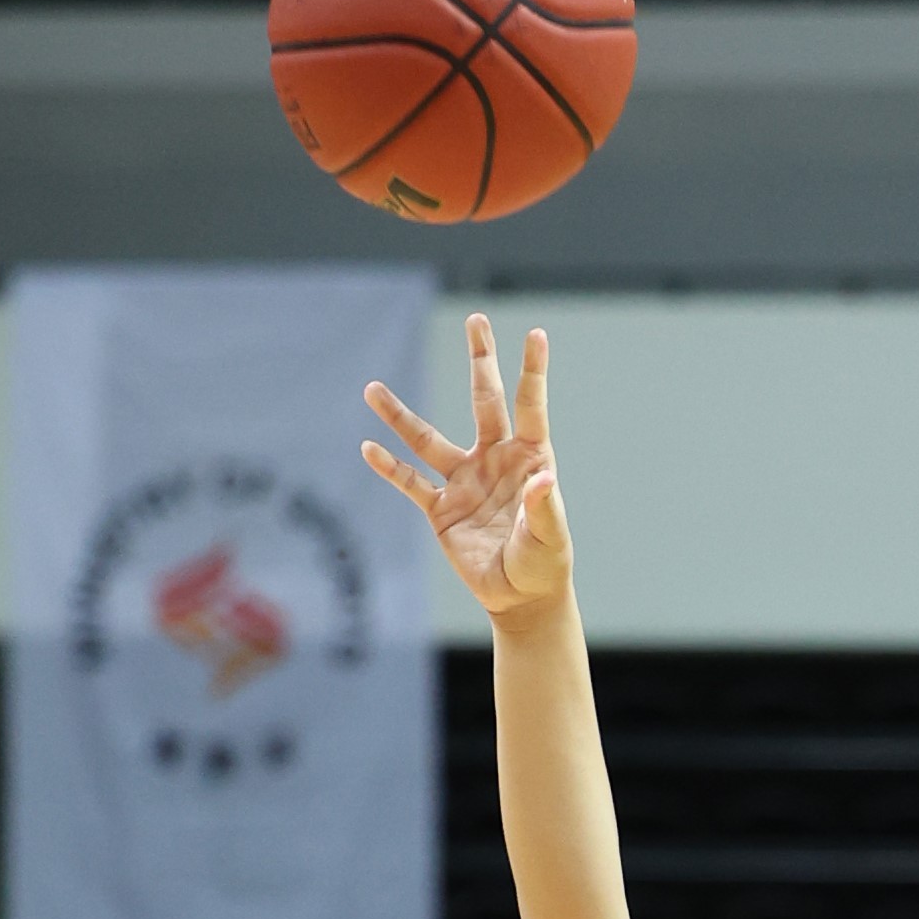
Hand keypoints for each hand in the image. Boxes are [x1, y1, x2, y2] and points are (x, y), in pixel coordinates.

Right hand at [363, 314, 568, 617]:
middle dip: (479, 360)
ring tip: (371, 389)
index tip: (536, 334)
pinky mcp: (441, 508)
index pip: (529, 407)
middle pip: (484, 400)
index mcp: (528, 458)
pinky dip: (389, 468)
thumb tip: (544, 478)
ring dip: (399, 417)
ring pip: (427, 440)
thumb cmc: (544, 563)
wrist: (520, 598)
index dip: (532, 372)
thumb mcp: (550, 537)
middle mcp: (494, 459)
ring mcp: (464, 480)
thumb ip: (544, 507)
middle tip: (475, 320)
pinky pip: (410, 482)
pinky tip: (368, 448)